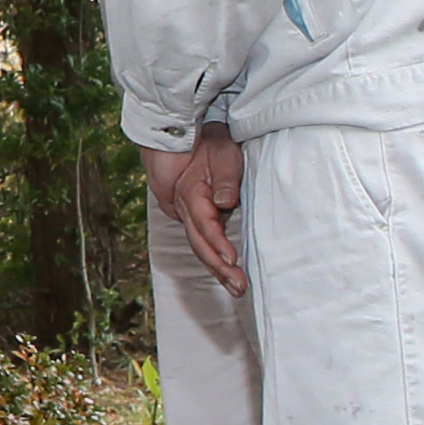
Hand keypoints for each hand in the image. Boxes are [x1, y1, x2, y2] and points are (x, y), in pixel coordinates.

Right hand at [145, 133, 244, 291]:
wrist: (188, 137)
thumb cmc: (210, 144)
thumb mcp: (223, 155)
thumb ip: (224, 180)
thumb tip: (223, 203)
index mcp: (190, 195)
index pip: (205, 225)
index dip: (218, 244)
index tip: (232, 260)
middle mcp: (184, 208)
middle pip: (200, 243)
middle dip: (219, 267)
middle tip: (239, 286)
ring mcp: (186, 214)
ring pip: (199, 246)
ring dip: (217, 267)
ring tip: (236, 287)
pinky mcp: (193, 216)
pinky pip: (201, 240)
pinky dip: (213, 258)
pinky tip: (225, 271)